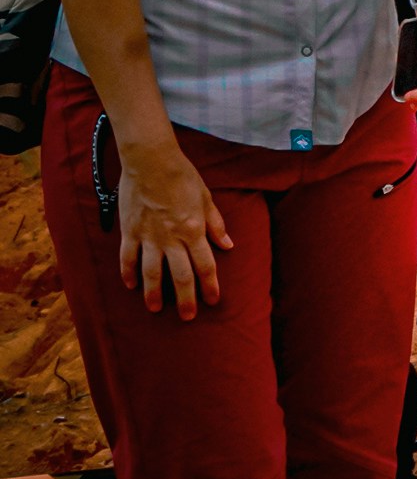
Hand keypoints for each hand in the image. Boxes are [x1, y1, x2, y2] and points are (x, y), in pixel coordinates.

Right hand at [115, 140, 229, 318]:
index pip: (205, 265)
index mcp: (194, 230)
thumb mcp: (207, 198)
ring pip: (152, 272)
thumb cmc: (183, 177)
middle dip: (185, 298)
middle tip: (187, 317)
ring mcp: (148, 236)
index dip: (210, 285)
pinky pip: (127, 257)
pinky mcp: (129, 231)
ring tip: (155, 309)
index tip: (213, 301)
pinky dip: (128, 273)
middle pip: (180, 275)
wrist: (151, 161)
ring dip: (154, 293)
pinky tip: (130, 285)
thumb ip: (216, 224)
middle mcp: (172, 238)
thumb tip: (228, 246)